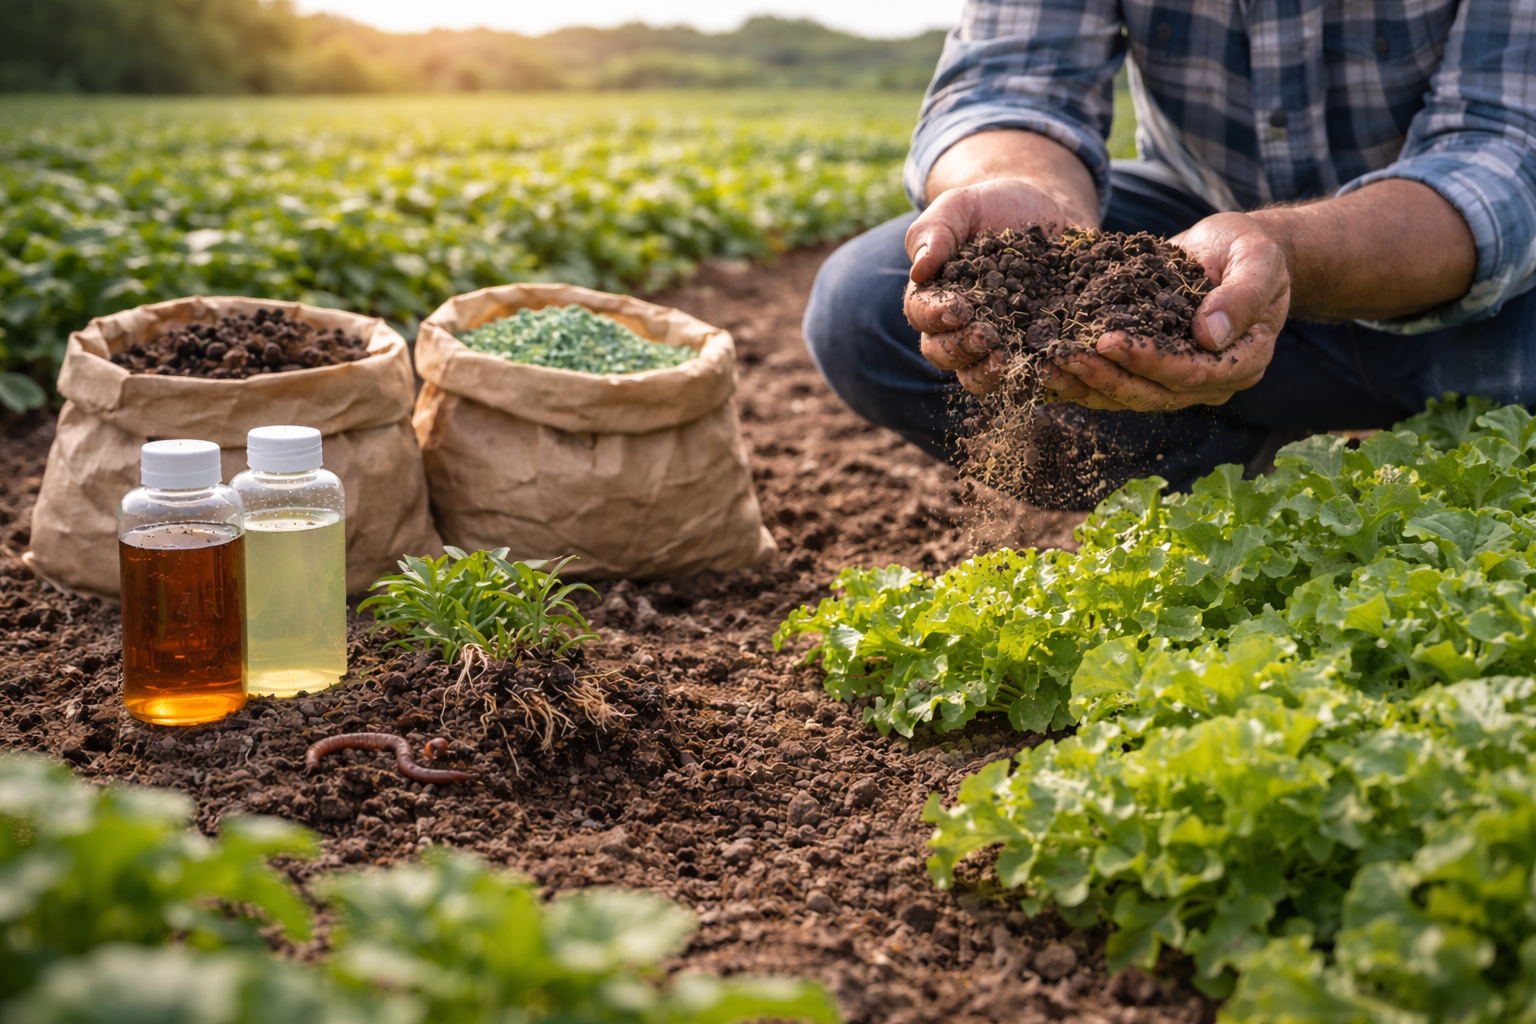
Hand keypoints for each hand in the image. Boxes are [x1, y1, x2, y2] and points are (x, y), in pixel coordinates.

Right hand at [904, 179, 1076, 394]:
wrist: (1046, 207)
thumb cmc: (992, 206)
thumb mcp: (959, 207)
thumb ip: (934, 232)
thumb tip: (919, 269)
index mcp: (934, 296)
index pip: (921, 315)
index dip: (934, 318)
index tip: (958, 309)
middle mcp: (959, 328)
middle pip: (944, 355)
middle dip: (962, 349)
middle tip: (988, 336)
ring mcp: (997, 342)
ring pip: (978, 377)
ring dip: (989, 373)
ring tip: (1009, 357)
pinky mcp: (1033, 349)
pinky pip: (1026, 375)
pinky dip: (1035, 376)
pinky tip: (1048, 365)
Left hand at [1046, 212, 1289, 410]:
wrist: (1231, 252)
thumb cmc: (1248, 251)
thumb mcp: (1256, 261)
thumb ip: (1241, 296)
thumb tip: (1209, 336)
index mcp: (1242, 361)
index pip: (1190, 372)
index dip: (1148, 361)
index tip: (1108, 341)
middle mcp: (1208, 381)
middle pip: (1152, 393)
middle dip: (1105, 376)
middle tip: (1064, 356)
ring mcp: (1177, 382)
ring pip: (1126, 396)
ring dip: (1085, 384)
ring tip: (1046, 365)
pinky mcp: (1149, 372)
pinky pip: (1112, 386)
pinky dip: (1080, 380)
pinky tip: (1046, 367)